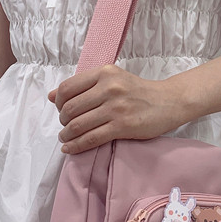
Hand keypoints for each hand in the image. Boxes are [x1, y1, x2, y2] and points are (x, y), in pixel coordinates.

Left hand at [48, 64, 187, 153]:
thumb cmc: (139, 92)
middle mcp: (109, 88)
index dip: (59, 102)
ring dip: (67, 135)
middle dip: (63, 121)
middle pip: (70, 108)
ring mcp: (116, 107)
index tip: (61, 110)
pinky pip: (91, 138)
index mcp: (105, 73)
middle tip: (65, 127)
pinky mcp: (123, 126)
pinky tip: (71, 148)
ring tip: (66, 139)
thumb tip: (52, 96)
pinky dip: (76, 146)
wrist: (168, 102)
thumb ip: (84, 85)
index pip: (68, 88)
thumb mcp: (112, 79)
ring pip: (78, 125)